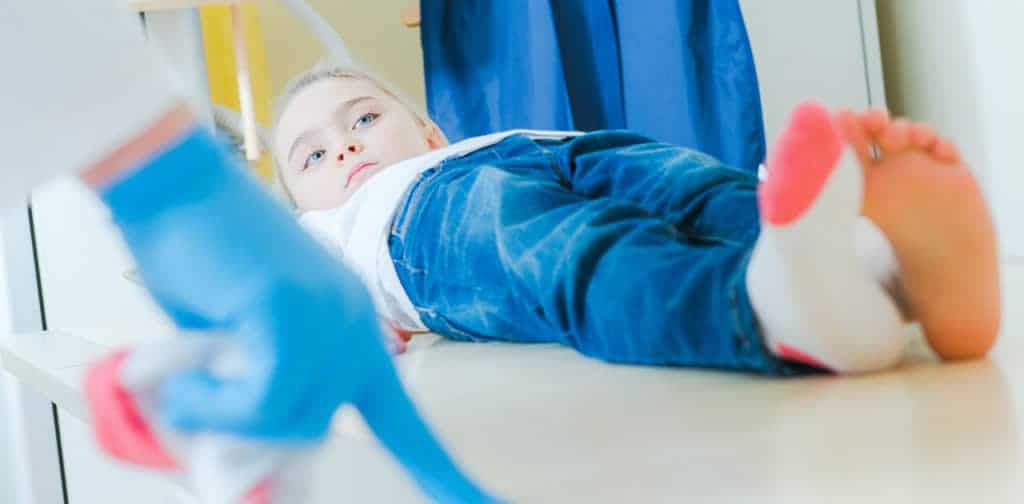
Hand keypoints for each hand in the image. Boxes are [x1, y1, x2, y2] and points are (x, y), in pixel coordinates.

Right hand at [98, 126, 496, 501]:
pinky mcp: (294, 313)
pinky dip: (208, 398)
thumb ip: (256, 385)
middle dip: (254, 433)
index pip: (409, 422)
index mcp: (353, 330)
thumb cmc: (199, 253)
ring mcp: (331, 318)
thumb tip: (247, 449)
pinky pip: (257, 400)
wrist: (171, 180)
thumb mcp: (236, 340)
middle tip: (196, 402)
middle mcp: (356, 327)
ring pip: (288, 420)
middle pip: (322, 427)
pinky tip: (182, 363)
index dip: (445, 476)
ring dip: (219, 411)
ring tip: (181, 371)